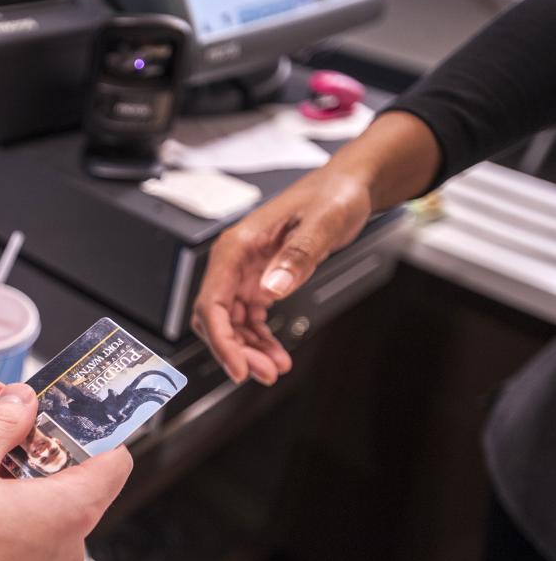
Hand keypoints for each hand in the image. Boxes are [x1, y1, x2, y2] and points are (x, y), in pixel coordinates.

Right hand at [0, 381, 131, 560]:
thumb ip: (3, 422)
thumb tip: (24, 399)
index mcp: (70, 510)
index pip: (112, 458)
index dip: (86, 424)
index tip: (53, 400)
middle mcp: (65, 539)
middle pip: (61, 465)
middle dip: (19, 427)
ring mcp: (39, 559)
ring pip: (29, 487)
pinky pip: (13, 515)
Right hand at [192, 167, 371, 384]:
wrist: (347, 188)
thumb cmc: (332, 195)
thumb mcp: (322, 222)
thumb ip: (297, 254)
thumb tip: (271, 288)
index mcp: (237, 247)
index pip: (212, 302)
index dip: (221, 340)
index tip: (237, 367)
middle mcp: (235, 262)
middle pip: (217, 319)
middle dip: (235, 350)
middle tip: (264, 372)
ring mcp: (246, 273)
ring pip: (232, 324)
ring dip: (248, 350)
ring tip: (274, 368)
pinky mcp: (261, 281)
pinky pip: (250, 319)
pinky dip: (260, 340)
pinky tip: (276, 354)